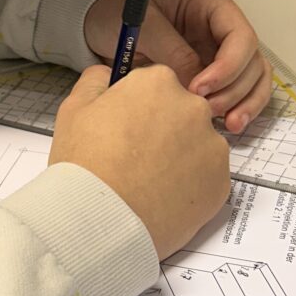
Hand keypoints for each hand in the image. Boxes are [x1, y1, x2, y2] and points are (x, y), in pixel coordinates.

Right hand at [49, 65, 230, 258]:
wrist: (101, 221)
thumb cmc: (85, 164)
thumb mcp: (73, 109)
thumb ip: (95, 80)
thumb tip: (107, 74)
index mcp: (158, 83)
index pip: (156, 84)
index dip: (137, 106)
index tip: (125, 127)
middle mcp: (193, 107)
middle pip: (181, 112)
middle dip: (163, 130)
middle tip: (135, 157)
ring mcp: (212, 146)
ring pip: (197, 145)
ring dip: (179, 157)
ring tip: (147, 181)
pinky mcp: (222, 182)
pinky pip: (207, 177)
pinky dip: (189, 185)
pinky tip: (162, 197)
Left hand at [83, 0, 271, 133]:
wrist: (98, 26)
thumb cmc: (117, 12)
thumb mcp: (142, 25)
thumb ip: (171, 51)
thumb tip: (195, 85)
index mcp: (210, 4)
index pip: (240, 35)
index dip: (228, 65)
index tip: (200, 87)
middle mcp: (221, 27)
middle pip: (251, 61)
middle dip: (234, 89)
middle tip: (205, 109)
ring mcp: (219, 51)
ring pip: (253, 79)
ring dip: (243, 103)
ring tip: (225, 125)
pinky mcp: (214, 75)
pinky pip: (239, 93)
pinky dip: (238, 109)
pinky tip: (228, 126)